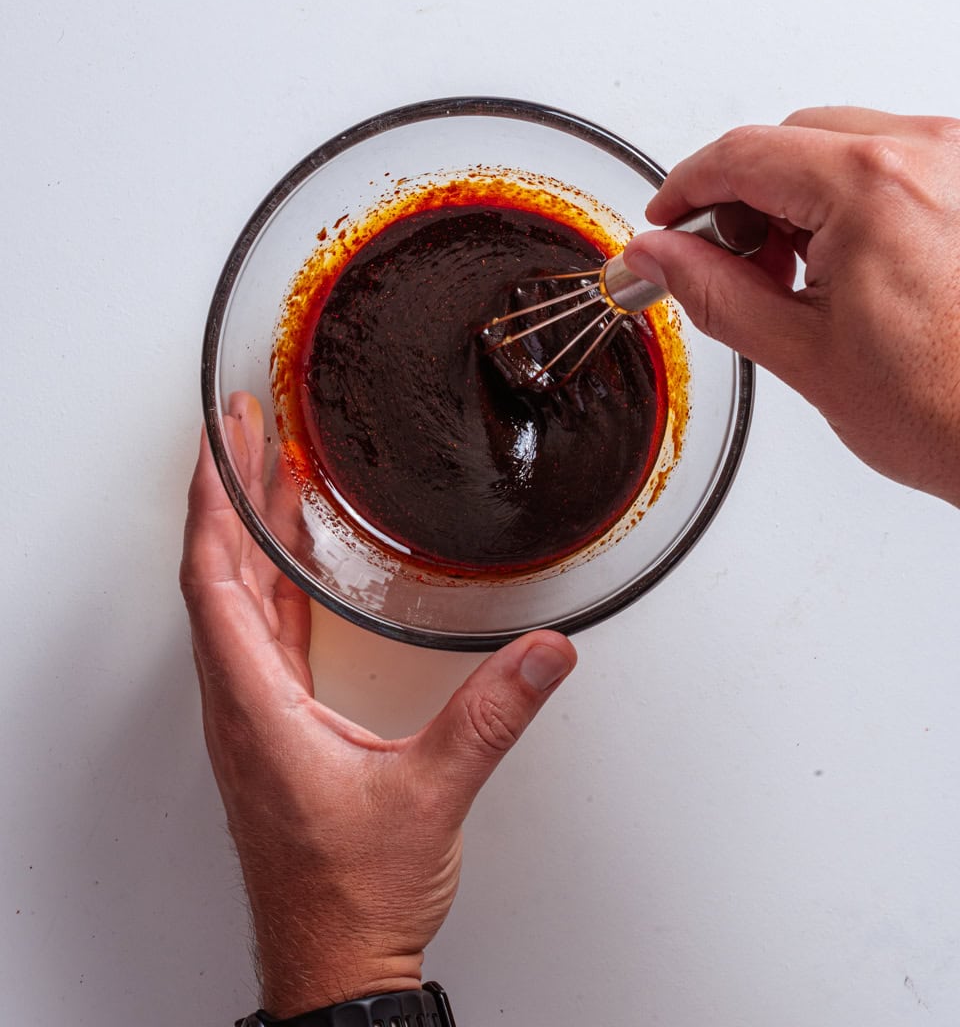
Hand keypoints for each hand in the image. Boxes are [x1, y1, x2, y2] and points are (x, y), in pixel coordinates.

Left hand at [180, 393, 576, 1017]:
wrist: (334, 962)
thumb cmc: (351, 894)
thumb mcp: (432, 794)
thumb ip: (492, 715)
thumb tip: (543, 653)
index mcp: (256, 708)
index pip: (216, 581)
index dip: (217, 506)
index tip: (224, 446)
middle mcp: (243, 705)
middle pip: (222, 574)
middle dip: (233, 494)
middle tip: (246, 431)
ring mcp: (257, 716)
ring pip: (239, 600)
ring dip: (251, 532)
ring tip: (270, 472)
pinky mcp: (278, 728)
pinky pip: (265, 632)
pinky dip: (275, 579)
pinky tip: (296, 555)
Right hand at [623, 107, 959, 504]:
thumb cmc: (948, 407)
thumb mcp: (802, 352)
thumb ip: (713, 291)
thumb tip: (658, 257)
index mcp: (871, 188)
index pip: (742, 155)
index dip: (686, 190)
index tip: (666, 224)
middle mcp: (927, 156)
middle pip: (790, 140)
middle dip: (744, 199)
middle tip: (728, 265)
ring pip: (840, 148)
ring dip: (798, 200)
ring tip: (796, 279)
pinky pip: (890, 164)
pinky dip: (848, 203)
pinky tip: (843, 267)